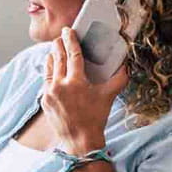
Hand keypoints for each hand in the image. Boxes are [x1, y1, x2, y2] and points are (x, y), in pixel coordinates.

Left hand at [42, 27, 129, 154]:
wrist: (80, 141)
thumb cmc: (96, 118)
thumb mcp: (109, 96)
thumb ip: (119, 79)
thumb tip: (126, 66)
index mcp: (76, 82)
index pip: (73, 54)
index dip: (70, 40)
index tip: (68, 30)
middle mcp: (60, 85)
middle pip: (57, 57)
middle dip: (58, 44)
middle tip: (60, 36)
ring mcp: (49, 93)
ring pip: (49, 68)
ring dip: (51, 56)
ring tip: (54, 49)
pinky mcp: (44, 100)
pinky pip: (45, 81)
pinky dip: (49, 72)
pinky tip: (51, 68)